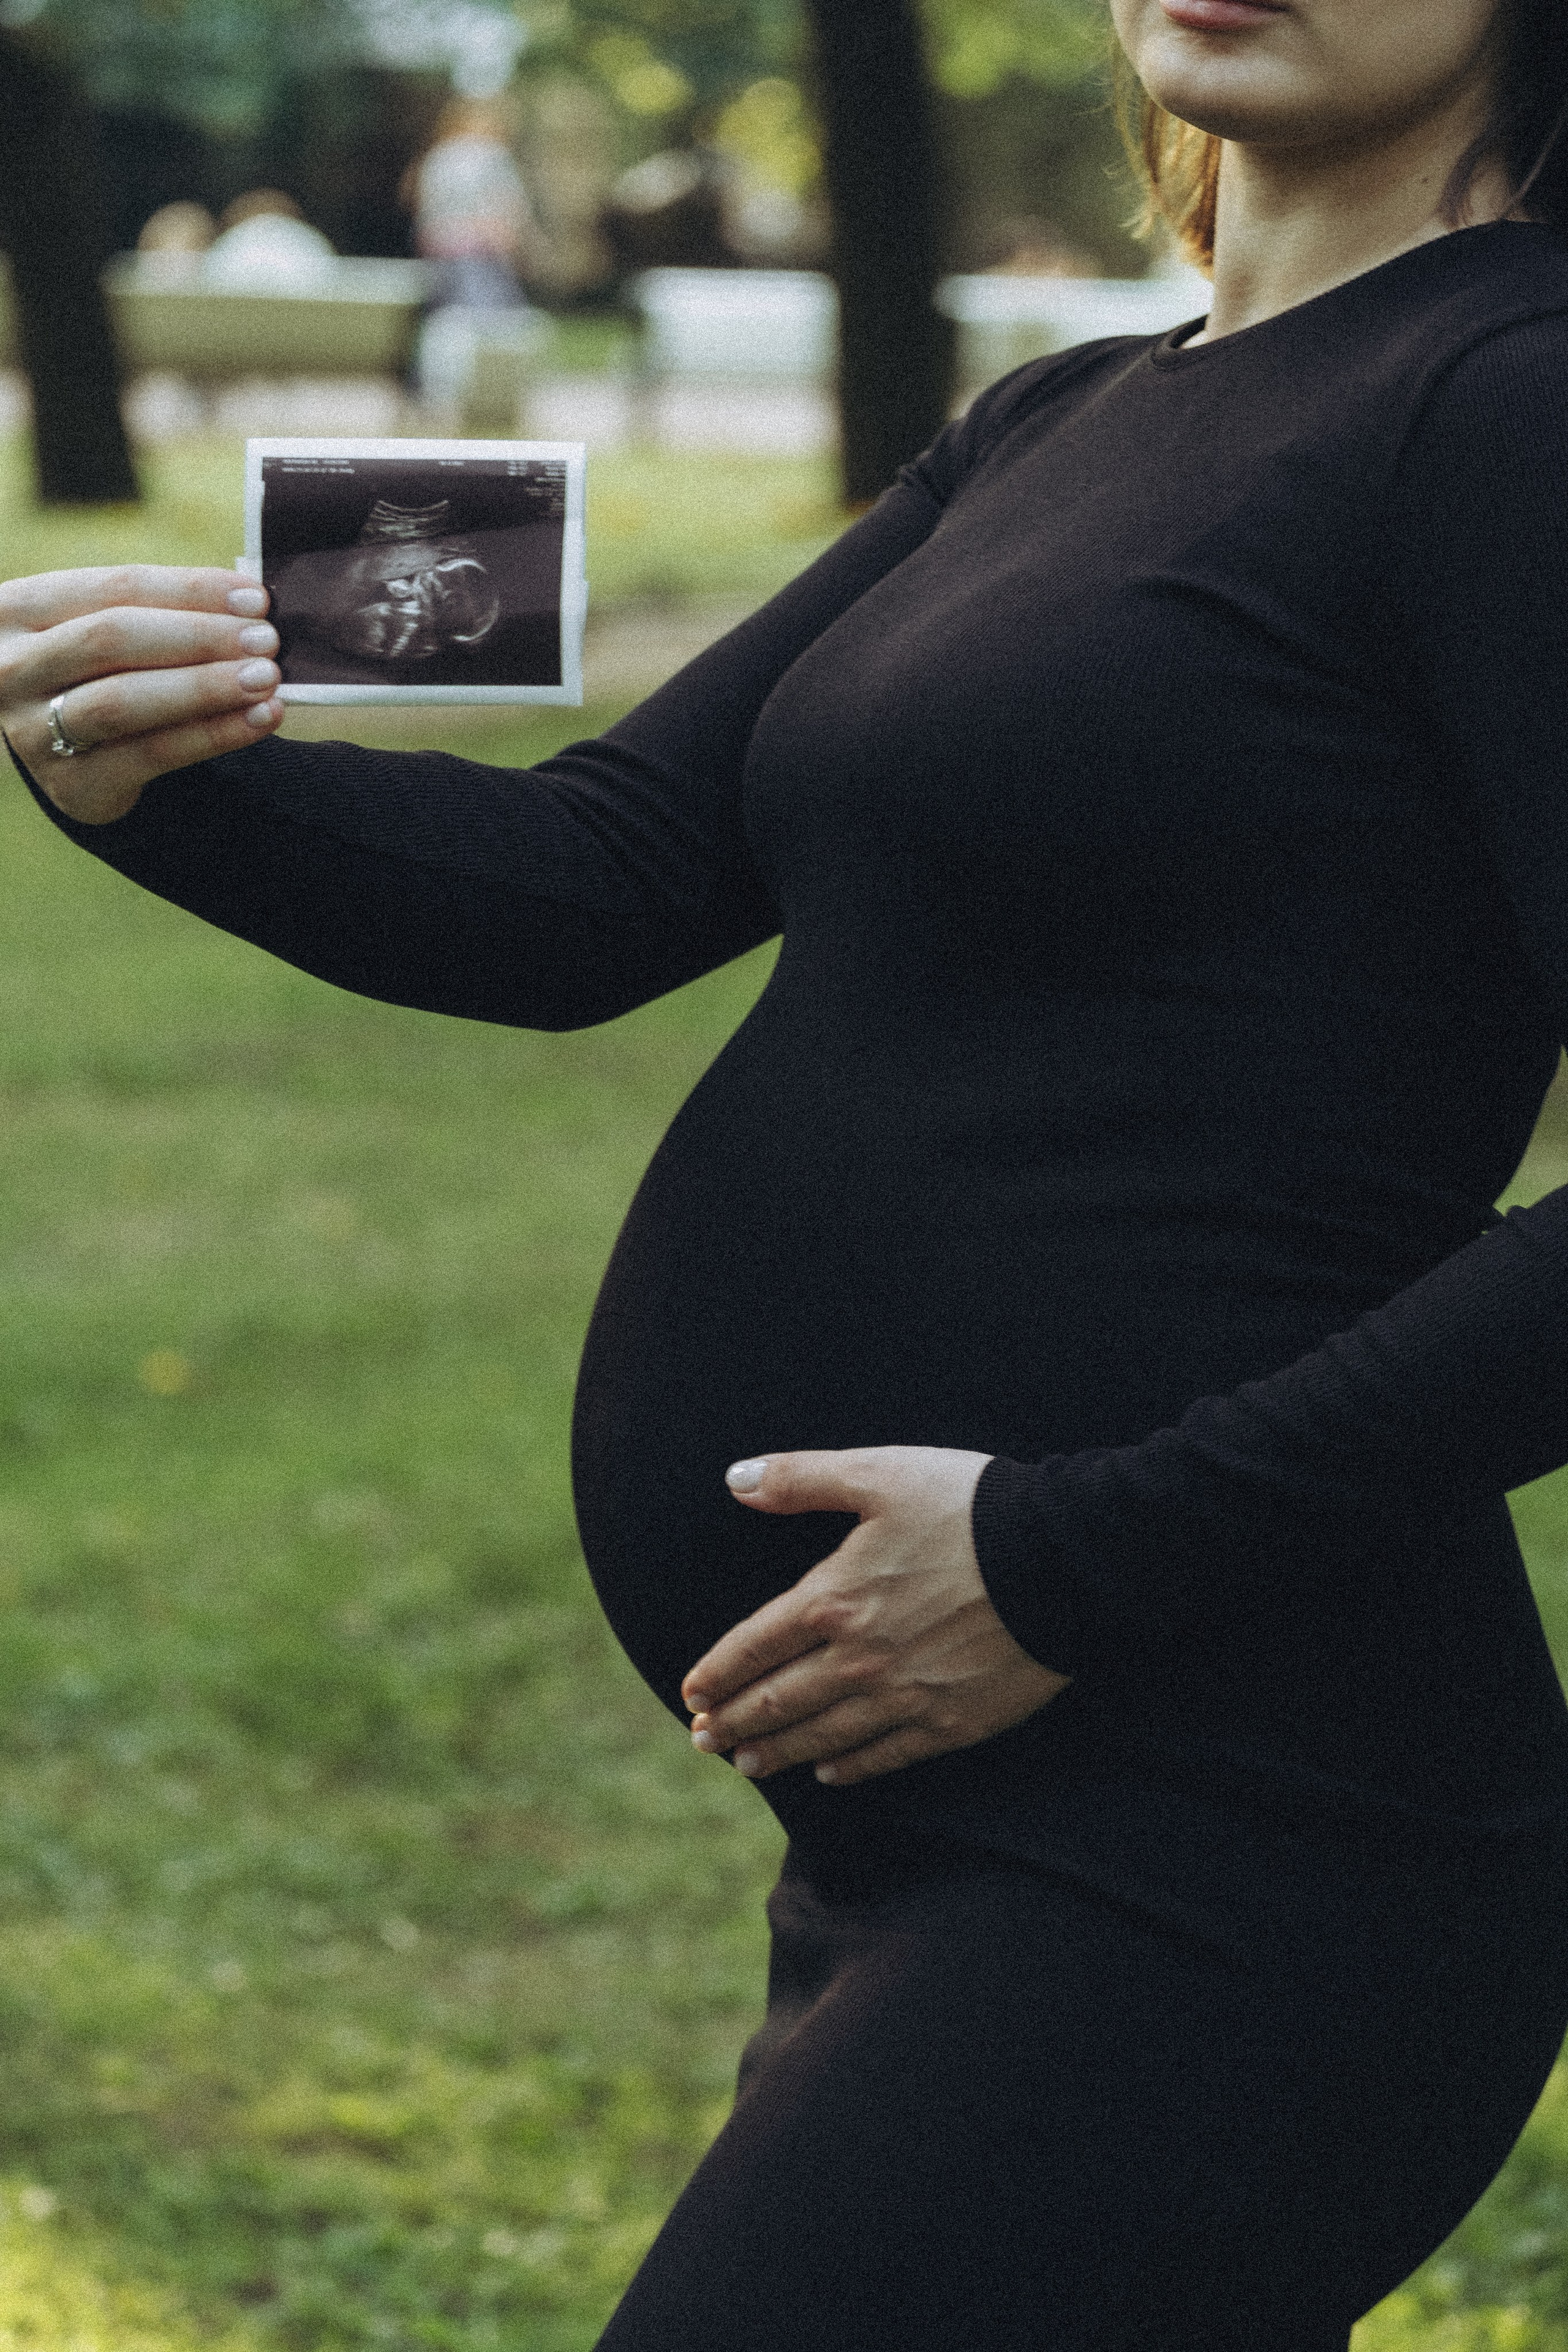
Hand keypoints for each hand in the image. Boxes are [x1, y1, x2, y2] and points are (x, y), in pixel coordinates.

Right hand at [0, 566, 285, 824]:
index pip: (114, 587)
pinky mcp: (71, 784)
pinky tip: (258, 720)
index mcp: (19, 608)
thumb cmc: (99, 673)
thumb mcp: (105, 629)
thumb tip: (250, 605)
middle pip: (112, 639)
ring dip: (204, 687)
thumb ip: (161, 611)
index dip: (189, 590)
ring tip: (266, 680)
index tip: (255, 598)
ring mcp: (31, 730)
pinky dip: (213, 735)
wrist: (68, 753)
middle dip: (198, 637)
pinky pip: (151, 754)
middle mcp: (12, 667)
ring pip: (124, 701)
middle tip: (266, 640)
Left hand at [682, 1446, 1070, 1787]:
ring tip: (748, 1765)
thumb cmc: (969, 1506)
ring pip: (825, 1736)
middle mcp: (860, 1658)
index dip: (718, 1672)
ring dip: (779, 1753)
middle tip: (704, 1741)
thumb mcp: (880, 1474)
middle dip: (734, 1723)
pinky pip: (888, 1755)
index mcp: (835, 1598)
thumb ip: (803, 1478)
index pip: (755, 1645)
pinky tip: (830, 1774)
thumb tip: (735, 1478)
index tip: (692, 1692)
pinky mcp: (953, 1721)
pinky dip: (852, 1768)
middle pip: (780, 1701)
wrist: (1063, 1557)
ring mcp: (906, 1695)